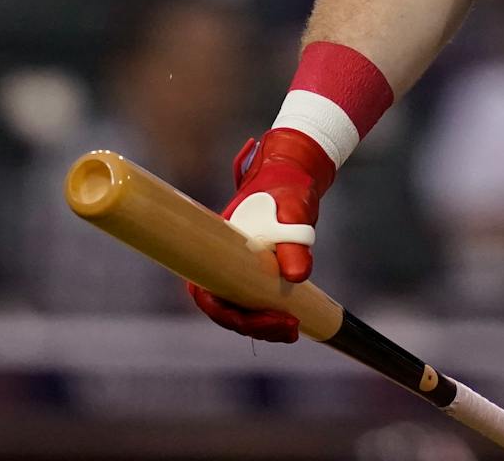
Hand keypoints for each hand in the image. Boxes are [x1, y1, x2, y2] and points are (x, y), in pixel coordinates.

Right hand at [186, 129, 334, 342]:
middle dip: (253, 325)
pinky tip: (292, 320)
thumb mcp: (293, 207)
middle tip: (289, 327)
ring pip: (239, 309)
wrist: (293, 175)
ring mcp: (234, 268)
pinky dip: (269, 316)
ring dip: (263, 326)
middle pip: (224, 308)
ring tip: (293, 328)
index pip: (206, 293)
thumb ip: (294, 237)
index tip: (262, 317)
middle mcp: (218, 261)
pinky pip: (253, 302)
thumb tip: (296, 276)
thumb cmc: (286, 187)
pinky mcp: (252, 272)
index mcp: (214, 246)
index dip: (228, 314)